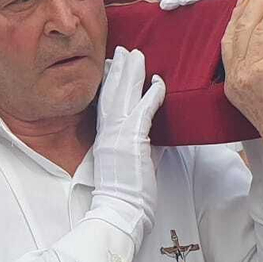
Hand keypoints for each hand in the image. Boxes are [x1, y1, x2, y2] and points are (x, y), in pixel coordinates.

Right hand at [84, 47, 165, 245]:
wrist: (119, 210)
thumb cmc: (125, 193)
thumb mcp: (127, 163)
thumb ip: (136, 145)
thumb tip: (153, 138)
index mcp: (103, 137)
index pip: (104, 102)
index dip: (108, 82)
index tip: (111, 65)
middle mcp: (107, 132)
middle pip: (111, 92)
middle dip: (118, 69)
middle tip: (123, 51)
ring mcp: (118, 135)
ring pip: (124, 96)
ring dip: (132, 73)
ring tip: (137, 55)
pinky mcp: (132, 141)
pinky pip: (143, 111)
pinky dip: (152, 95)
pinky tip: (159, 82)